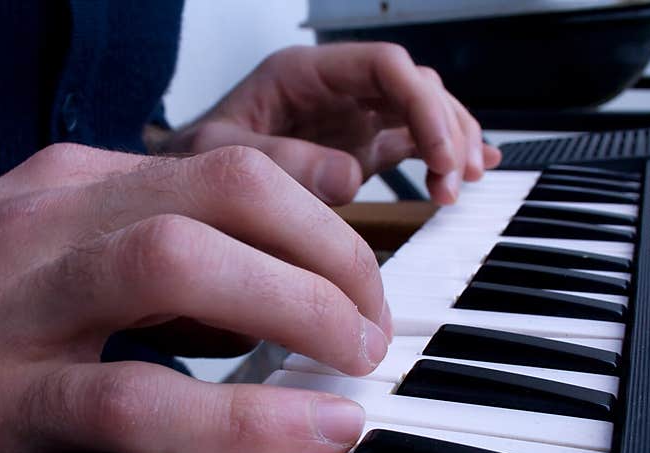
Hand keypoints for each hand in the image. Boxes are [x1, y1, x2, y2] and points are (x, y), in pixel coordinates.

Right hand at [0, 144, 389, 452]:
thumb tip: (273, 264)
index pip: (233, 166)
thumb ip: (162, 246)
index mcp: (77, 186)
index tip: (364, 269)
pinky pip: (140, 396)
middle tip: (371, 321)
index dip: (322, 215)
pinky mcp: (5, 397)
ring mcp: (27, 303)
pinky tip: (306, 429)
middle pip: (228, 193)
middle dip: (328, 252)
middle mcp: (58, 222)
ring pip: (186, 263)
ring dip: (297, 306)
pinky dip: (238, 417)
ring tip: (353, 358)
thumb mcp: (60, 249)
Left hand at [159, 43, 500, 205]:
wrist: (182, 180)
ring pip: (420, 113)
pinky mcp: (354, 148)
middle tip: (455, 181)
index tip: (441, 156)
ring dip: (449, 144)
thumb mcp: (219, 154)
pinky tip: (467, 171)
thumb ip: (278, 160)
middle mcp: (333, 89)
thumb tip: (348, 177)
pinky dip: (439, 155)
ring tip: (458, 188)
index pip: (385, 67)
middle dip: (446, 128)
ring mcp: (347, 118)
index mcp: (303, 74)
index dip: (423, 106)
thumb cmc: (192, 157)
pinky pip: (409, 143)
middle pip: (414, 87)